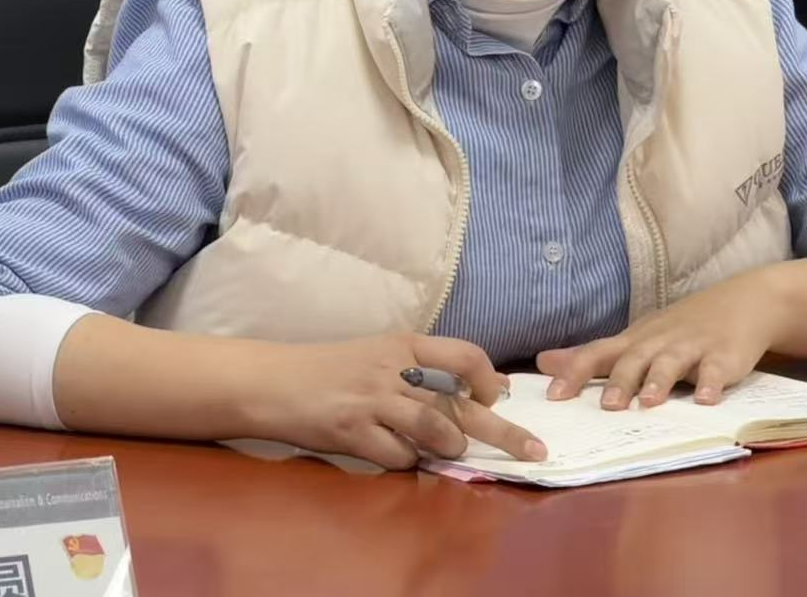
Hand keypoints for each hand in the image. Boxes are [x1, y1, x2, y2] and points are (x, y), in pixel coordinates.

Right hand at [237, 333, 546, 470]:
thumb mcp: (379, 354)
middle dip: (503, 430)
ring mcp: (373, 400)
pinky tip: (395, 455)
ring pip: (434, 429)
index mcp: (404, 345)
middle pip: (460, 402)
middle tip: (533, 449)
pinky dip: (405, 462)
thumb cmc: (330, 369)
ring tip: (451, 452)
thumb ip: (422, 368)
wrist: (273, 382)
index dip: (490, 380)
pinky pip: (397, 456)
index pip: (465, 356)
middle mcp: (393, 370)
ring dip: (450, 447)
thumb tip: (476, 391)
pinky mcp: (352, 431)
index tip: (498, 398)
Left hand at [537, 266, 785, 409]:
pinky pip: (718, 369)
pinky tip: (706, 400)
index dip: (575, 372)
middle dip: (620, 382)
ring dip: (659, 381)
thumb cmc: (680, 327)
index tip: (553, 396)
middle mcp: (659, 341)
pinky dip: (712, 384)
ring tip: (649, 403)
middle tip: (606, 407)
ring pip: (672, 362)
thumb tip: (543, 362)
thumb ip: (593, 355)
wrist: (742, 301)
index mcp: (635, 341)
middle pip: (634, 359)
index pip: (598, 354)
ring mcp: (693, 346)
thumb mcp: (635, 338)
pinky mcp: (725, 355)